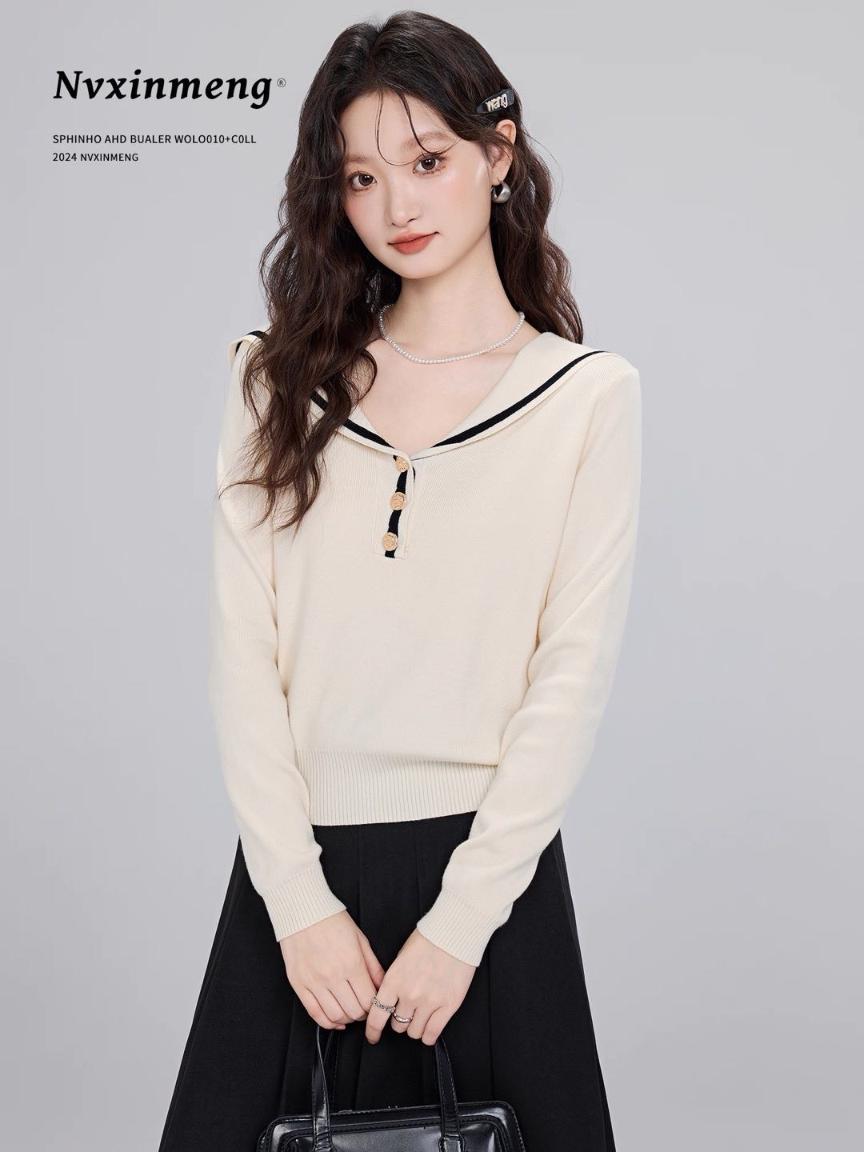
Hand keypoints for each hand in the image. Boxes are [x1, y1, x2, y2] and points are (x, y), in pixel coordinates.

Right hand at [279, 910, 384, 1029]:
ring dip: (347, 1019)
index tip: (376, 1003)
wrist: (302, 911)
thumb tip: (382, 986)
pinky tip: (336, 1020)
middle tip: (364, 1007)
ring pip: (335, 1016)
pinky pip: (314, 1013)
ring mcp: (314, 982)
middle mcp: (333, 976)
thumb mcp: (360, 939)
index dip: (375, 1006)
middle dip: (363, 1013)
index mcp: (352, 963)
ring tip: (350, 1011)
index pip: (369, 1000)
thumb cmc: (333, 921)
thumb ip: (373, 966)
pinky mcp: (299, 985)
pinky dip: (328, 1022)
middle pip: (354, 1011)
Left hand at [365, 928, 476, 1045]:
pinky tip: (429, 1028)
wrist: (454, 934)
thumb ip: (393, 981)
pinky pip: (432, 1033)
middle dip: (400, 1020)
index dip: (373, 1031)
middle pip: (397, 1025)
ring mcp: (429, 1002)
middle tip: (406, 1012)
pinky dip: (428, 1035)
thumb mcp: (400, 958)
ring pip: (414, 1032)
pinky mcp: (448, 1006)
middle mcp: (409, 994)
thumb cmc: (427, 940)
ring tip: (420, 1016)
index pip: (377, 1016)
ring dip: (415, 1027)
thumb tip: (389, 1000)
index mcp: (394, 981)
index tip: (373, 1036)